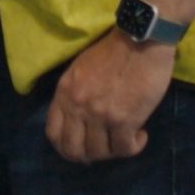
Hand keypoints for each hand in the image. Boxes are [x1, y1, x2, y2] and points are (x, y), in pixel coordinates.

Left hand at [44, 31, 172, 162]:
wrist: (141, 39)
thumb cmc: (114, 50)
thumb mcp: (81, 69)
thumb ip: (75, 93)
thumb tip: (79, 119)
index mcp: (64, 92)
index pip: (53, 133)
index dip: (66, 148)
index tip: (81, 147)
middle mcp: (78, 106)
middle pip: (74, 150)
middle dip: (89, 156)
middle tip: (105, 148)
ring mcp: (100, 115)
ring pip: (100, 153)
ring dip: (114, 151)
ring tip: (126, 138)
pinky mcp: (124, 120)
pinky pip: (125, 149)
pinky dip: (134, 147)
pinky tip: (140, 135)